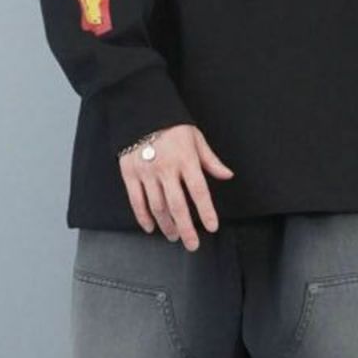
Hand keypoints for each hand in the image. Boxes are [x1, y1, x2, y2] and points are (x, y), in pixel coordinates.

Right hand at [118, 124, 234, 249]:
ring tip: (174, 236)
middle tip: (192, 244)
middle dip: (186, 228)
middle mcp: (165, 168)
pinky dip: (143, 217)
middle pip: (177, 205)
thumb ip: (211, 160)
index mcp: (185, 159)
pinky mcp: (129, 173)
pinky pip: (136, 200)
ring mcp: (146, 172)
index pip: (198, 190)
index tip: (212, 227)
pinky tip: (151, 228)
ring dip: (166, 225)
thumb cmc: (172, 127)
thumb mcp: (196, 139)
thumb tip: (227, 175)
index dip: (206, 211)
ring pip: (157, 206)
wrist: (141, 112)